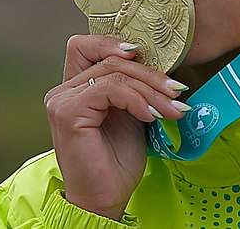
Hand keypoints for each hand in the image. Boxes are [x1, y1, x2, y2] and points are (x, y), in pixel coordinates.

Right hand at [44, 35, 189, 219]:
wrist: (106, 198)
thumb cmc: (117, 161)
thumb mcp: (132, 113)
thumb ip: (134, 87)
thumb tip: (162, 65)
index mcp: (75, 88)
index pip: (85, 46)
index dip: (112, 42)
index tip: (145, 53)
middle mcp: (63, 91)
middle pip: (110, 59)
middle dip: (150, 74)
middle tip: (177, 91)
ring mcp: (62, 100)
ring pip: (113, 73)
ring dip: (150, 89)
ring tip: (172, 108)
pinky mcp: (68, 113)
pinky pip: (109, 89)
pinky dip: (136, 99)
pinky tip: (151, 115)